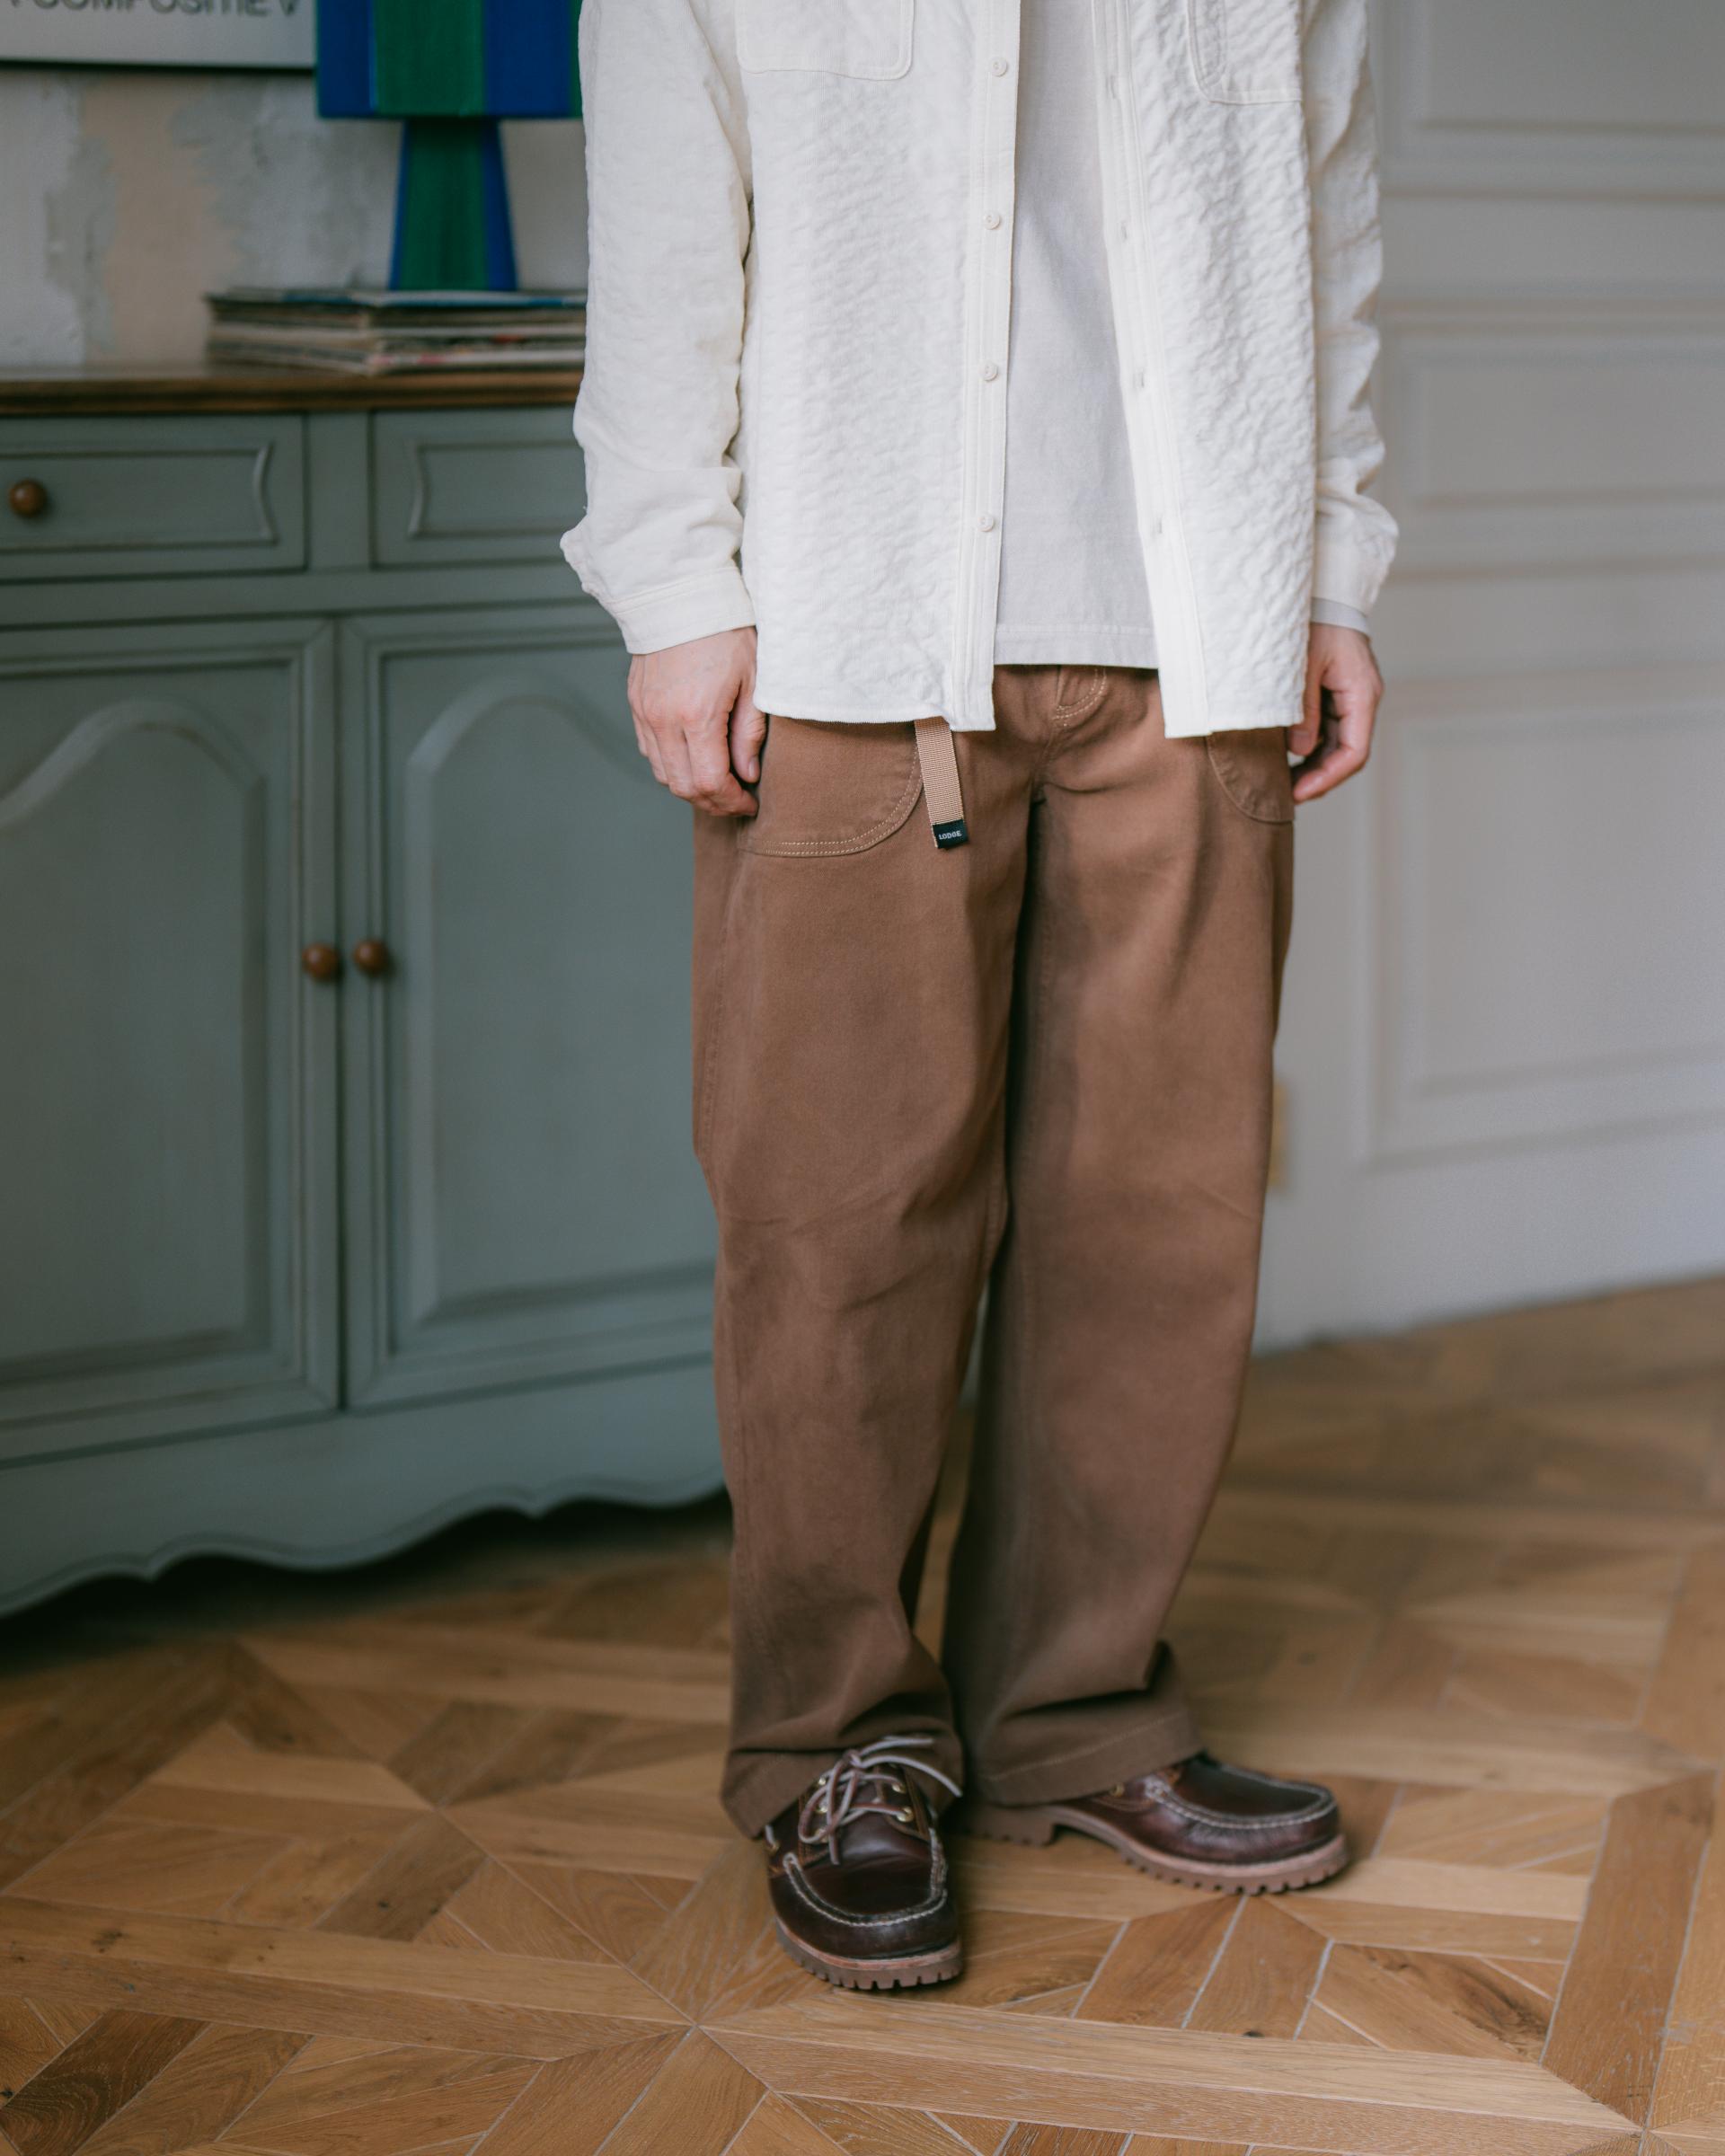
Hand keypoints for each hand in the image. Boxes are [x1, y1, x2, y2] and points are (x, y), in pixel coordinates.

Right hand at [628, 627, 764, 816]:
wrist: (680, 595)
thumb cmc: (725, 631)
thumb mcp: (753, 679)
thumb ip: (749, 732)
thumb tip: (747, 774)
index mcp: (696, 714)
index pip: (709, 782)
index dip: (731, 801)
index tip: (749, 801)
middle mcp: (664, 719)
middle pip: (683, 787)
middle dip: (712, 802)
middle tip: (735, 799)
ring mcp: (645, 713)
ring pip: (663, 774)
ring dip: (690, 786)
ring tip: (717, 781)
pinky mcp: (636, 705)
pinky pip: (650, 752)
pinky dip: (672, 765)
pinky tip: (694, 758)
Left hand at [1288, 623, 1382, 803]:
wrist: (1322, 590)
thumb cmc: (1313, 620)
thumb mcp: (1303, 664)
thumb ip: (1302, 708)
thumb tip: (1299, 750)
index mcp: (1362, 693)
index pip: (1354, 751)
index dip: (1327, 777)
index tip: (1299, 792)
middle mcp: (1362, 699)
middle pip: (1347, 753)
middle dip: (1318, 777)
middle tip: (1284, 795)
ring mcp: (1351, 697)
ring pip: (1336, 745)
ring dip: (1313, 766)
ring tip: (1282, 782)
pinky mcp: (1337, 694)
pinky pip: (1328, 730)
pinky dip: (1310, 747)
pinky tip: (1286, 758)